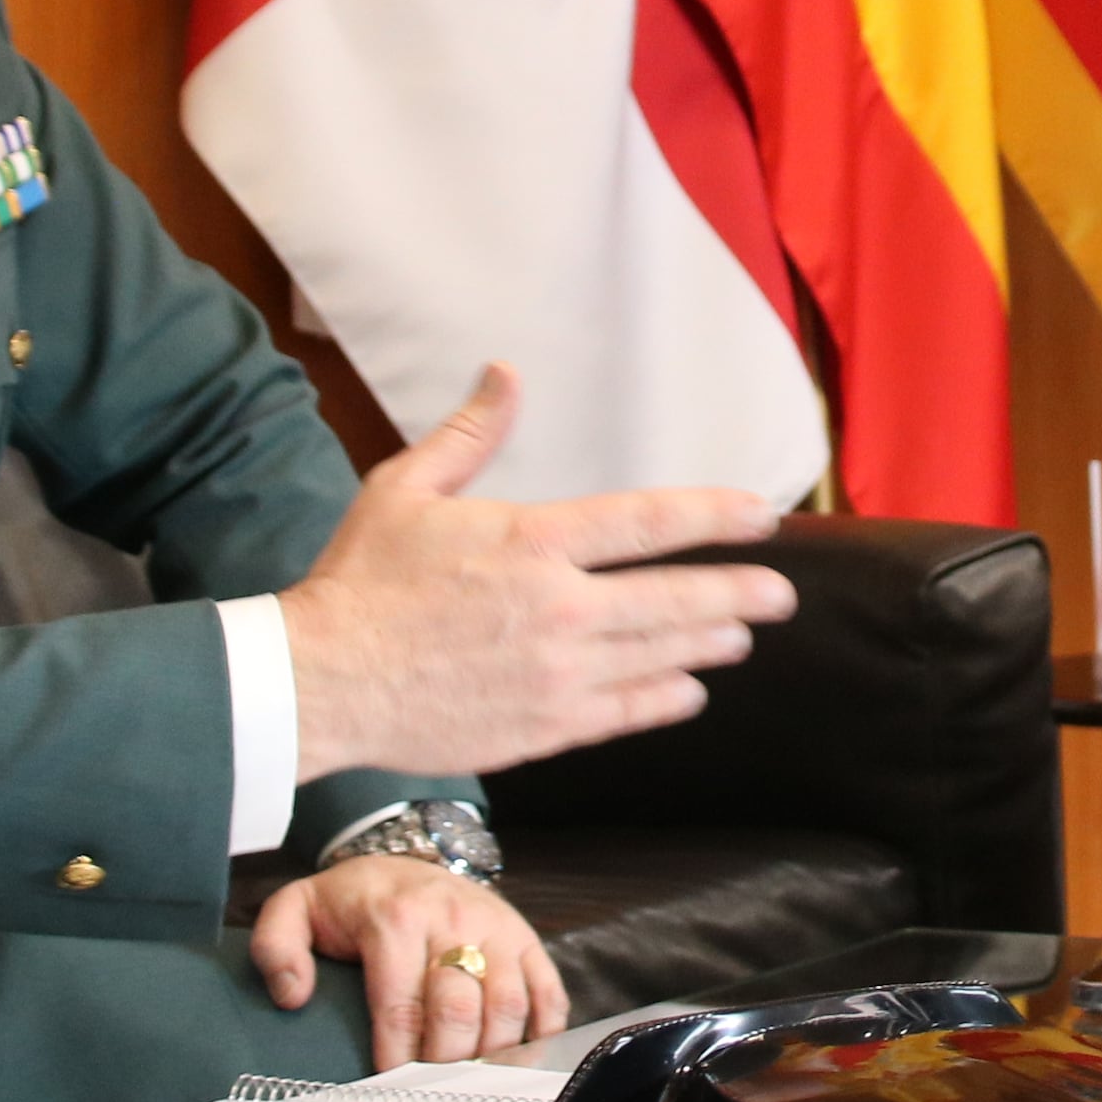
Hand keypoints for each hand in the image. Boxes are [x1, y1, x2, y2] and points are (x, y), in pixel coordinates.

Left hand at [247, 856, 565, 1066]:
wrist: (407, 856)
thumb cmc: (351, 900)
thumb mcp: (296, 908)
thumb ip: (276, 948)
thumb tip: (292, 996)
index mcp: (394, 916)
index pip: (400, 1005)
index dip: (397, 1059)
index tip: (387, 1091)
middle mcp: (453, 919)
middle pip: (460, 1010)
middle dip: (444, 1064)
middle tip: (428, 1094)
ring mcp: (497, 928)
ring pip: (508, 1006)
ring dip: (490, 1056)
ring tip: (467, 1086)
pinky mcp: (526, 940)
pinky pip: (548, 996)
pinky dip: (539, 1036)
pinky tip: (512, 1063)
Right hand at [281, 365, 799, 778]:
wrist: (319, 683)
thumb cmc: (359, 583)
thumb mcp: (404, 489)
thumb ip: (469, 435)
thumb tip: (505, 374)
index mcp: (533, 541)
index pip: (650, 521)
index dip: (717, 515)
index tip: (764, 516)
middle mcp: (560, 608)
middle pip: (677, 598)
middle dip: (739, 594)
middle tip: (781, 594)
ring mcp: (557, 674)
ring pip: (661, 657)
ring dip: (710, 644)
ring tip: (741, 636)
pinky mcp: (543, 727)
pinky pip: (625, 712)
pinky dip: (664, 699)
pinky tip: (689, 691)